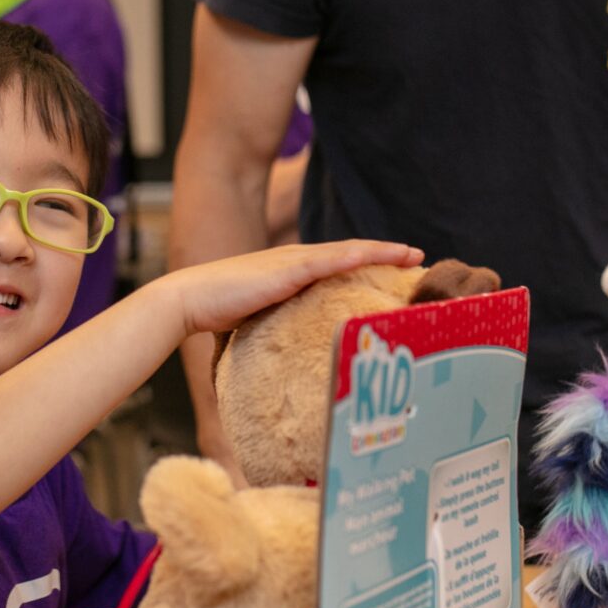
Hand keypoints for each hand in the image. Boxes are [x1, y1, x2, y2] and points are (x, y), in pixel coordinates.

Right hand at [156, 239, 421, 339]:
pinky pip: (328, 261)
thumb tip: (291, 356)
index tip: (397, 267)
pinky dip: (355, 256)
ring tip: (412, 255)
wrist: (189, 299)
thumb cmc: (216, 312)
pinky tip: (377, 254)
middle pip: (351, 253)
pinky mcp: (286, 270)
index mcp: (292, 270)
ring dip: (381, 252)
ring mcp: (292, 262)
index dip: (369, 261)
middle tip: (418, 257)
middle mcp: (297, 260)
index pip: (339, 262)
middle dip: (386, 254)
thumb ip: (280, 326)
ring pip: (347, 252)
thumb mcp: (259, 318)